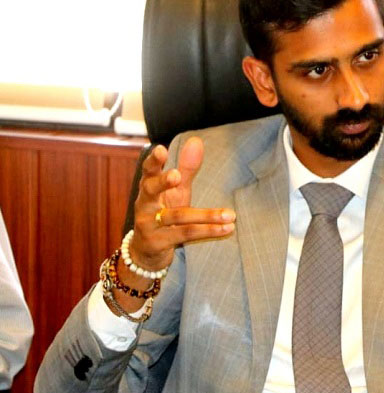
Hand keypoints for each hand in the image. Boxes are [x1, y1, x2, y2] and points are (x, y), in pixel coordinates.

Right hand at [130, 136, 234, 271]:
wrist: (147, 252)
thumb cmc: (164, 214)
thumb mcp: (175, 192)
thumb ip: (186, 168)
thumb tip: (196, 140)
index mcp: (148, 188)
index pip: (148, 171)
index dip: (153, 161)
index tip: (161, 149)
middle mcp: (145, 204)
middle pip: (151, 190)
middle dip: (163, 183)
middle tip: (176, 176)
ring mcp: (149, 225)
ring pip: (178, 217)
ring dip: (207, 215)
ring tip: (230, 214)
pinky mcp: (158, 242)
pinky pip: (186, 234)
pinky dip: (209, 231)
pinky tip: (228, 228)